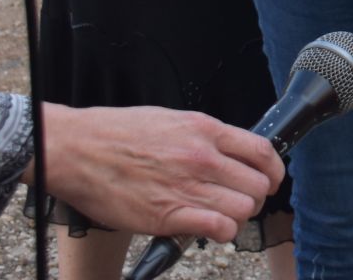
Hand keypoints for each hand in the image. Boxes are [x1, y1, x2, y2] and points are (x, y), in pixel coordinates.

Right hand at [32, 103, 283, 241]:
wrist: (78, 149)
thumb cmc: (119, 133)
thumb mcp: (173, 120)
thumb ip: (205, 137)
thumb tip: (231, 152)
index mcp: (205, 130)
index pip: (263, 151)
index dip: (275, 170)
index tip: (271, 179)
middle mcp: (202, 158)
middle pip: (258, 185)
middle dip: (255, 197)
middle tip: (240, 201)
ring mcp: (186, 187)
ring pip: (243, 209)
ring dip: (239, 216)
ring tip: (223, 215)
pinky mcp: (167, 216)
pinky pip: (218, 228)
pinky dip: (222, 232)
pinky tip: (211, 228)